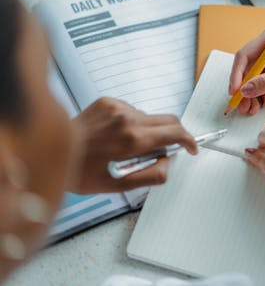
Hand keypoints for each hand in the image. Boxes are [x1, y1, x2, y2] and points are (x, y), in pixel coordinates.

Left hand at [71, 98, 197, 193]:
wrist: (52, 152)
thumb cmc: (80, 172)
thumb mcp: (118, 186)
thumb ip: (151, 176)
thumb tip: (168, 165)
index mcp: (131, 140)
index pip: (175, 132)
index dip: (188, 141)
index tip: (191, 148)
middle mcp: (126, 119)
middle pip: (169, 120)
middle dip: (173, 135)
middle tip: (163, 151)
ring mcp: (116, 107)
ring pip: (150, 117)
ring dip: (149, 131)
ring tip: (128, 147)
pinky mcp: (108, 101)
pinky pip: (133, 110)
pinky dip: (133, 123)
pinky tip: (117, 135)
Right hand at [229, 26, 264, 114]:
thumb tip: (246, 91)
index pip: (244, 56)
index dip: (237, 75)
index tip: (235, 92)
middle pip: (245, 68)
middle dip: (243, 88)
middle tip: (241, 106)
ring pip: (251, 78)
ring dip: (250, 94)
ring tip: (251, 109)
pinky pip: (260, 82)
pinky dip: (259, 94)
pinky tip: (262, 103)